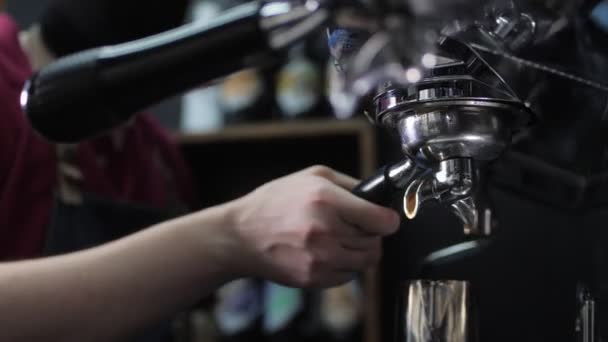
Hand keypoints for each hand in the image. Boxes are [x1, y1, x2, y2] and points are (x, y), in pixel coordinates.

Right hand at [228, 166, 399, 287]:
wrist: (241, 235)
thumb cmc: (275, 202)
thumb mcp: (311, 176)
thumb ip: (349, 184)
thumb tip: (377, 197)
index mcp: (325, 200)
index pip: (380, 220)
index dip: (388, 220)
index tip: (387, 220)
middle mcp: (325, 230)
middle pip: (375, 242)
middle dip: (371, 235)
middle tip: (357, 228)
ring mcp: (319, 258)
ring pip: (365, 262)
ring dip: (360, 252)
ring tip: (342, 240)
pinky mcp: (313, 278)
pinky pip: (348, 276)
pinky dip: (345, 266)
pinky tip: (328, 253)